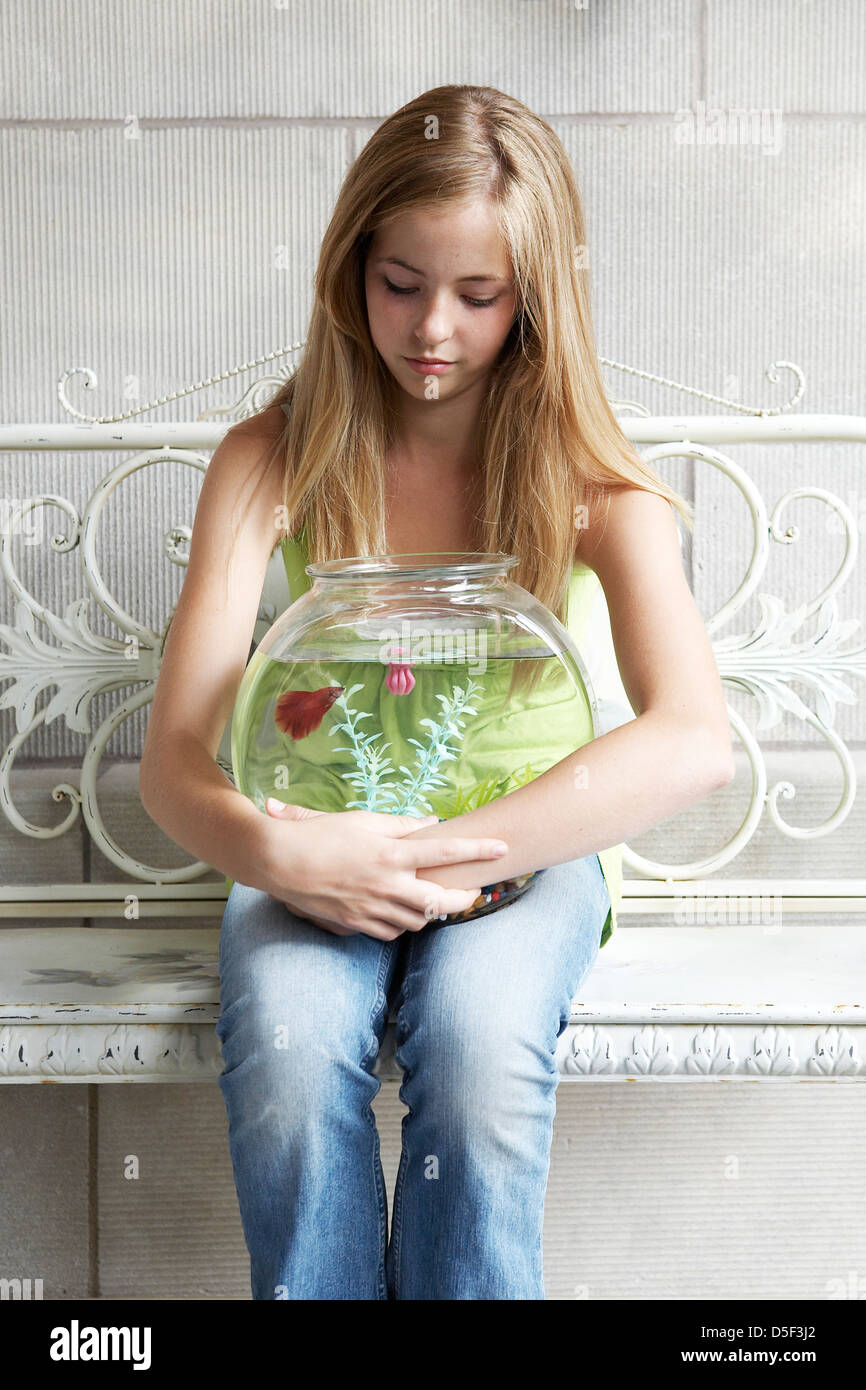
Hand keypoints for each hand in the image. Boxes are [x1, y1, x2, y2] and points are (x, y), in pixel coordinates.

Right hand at [260, 799, 508, 939]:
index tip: (502, 848)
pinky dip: (403, 923)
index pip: (445, 850)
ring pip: (418, 921)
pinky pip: (392, 932)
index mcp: (390, 853)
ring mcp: (371, 908)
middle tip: (473, 892)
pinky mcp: (356, 923)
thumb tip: (432, 823)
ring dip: (431, 911)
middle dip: (464, 899)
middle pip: (440, 901)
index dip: (477, 849)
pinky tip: (402, 911)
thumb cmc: (320, 835)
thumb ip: (401, 824)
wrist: (279, 862)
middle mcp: (386, 884)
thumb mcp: (362, 820)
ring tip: (435, 899)